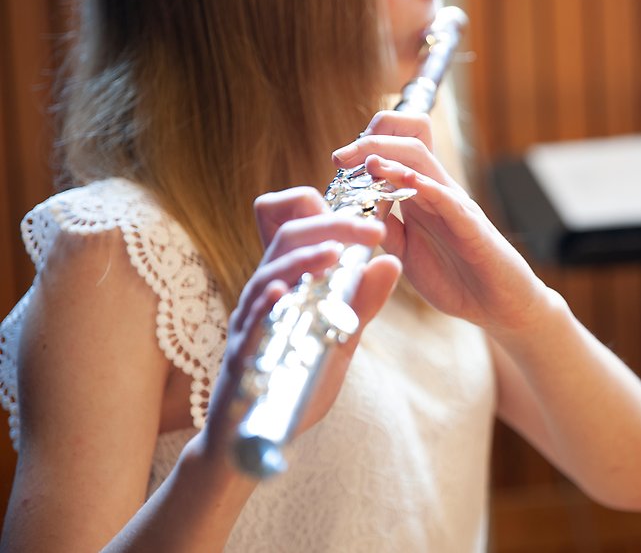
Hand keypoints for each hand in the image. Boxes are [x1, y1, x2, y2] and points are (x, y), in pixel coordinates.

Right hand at [201, 187, 401, 464]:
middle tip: (373, 231)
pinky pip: (248, 325)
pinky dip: (264, 305)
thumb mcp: (337, 335)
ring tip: (334, 252)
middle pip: (287, 239)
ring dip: (301, 260)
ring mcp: (249, 323)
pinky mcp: (240, 356)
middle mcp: (265, 294)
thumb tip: (390, 262)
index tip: (377, 223)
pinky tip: (281, 292)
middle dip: (330, 227)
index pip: (302, 230)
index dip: (334, 215)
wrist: (249, 434)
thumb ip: (361, 301)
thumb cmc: (293, 376)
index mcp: (287, 282)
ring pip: (267, 275)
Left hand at [332, 111, 547, 330]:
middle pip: (410, 141)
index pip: (399, 147)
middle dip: (372, 141)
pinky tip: (408, 182)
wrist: (495, 305)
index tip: (340, 161)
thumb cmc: (454, 277)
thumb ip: (385, 228)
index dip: (369, 143)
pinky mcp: (471, 227)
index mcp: (420, 194)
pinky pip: (449, 200)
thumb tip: (354, 209)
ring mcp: (455, 205)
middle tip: (341, 158)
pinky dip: (428, 188)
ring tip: (367, 161)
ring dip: (392, 157)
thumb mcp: (406, 252)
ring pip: (425, 163)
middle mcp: (438, 191)